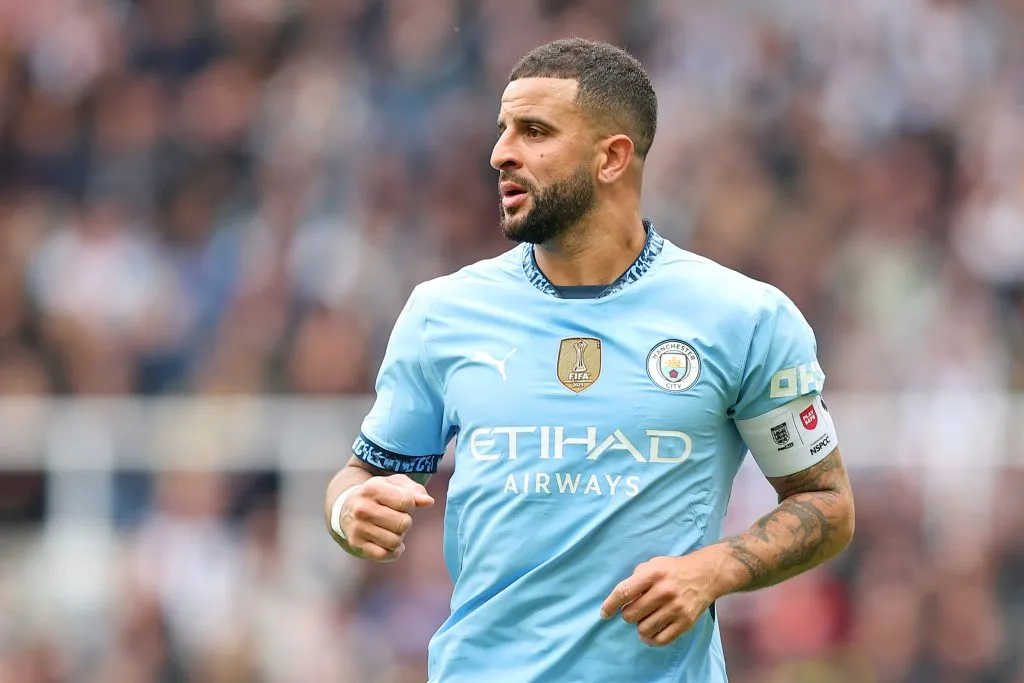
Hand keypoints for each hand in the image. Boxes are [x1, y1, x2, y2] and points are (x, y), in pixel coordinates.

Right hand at [340, 475, 433, 562]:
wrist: (346, 508)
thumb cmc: (379, 495)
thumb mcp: (395, 485)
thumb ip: (415, 490)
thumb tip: (429, 502)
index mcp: (372, 488)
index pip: (407, 502)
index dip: (410, 505)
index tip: (401, 504)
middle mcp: (362, 508)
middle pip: (403, 523)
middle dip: (405, 522)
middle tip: (396, 518)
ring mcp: (358, 528)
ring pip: (395, 541)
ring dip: (398, 537)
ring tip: (390, 529)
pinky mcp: (356, 544)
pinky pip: (384, 555)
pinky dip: (393, 552)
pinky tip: (389, 543)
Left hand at [599, 554, 717, 646]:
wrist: (705, 575)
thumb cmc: (673, 569)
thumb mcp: (653, 564)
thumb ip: (637, 578)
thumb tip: (623, 598)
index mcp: (653, 574)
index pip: (624, 591)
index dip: (610, 605)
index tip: (604, 614)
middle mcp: (663, 591)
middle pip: (631, 614)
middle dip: (627, 614)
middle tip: (634, 610)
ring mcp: (675, 608)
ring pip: (644, 629)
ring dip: (640, 626)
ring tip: (644, 619)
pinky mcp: (685, 622)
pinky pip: (661, 640)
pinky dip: (651, 639)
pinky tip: (650, 633)